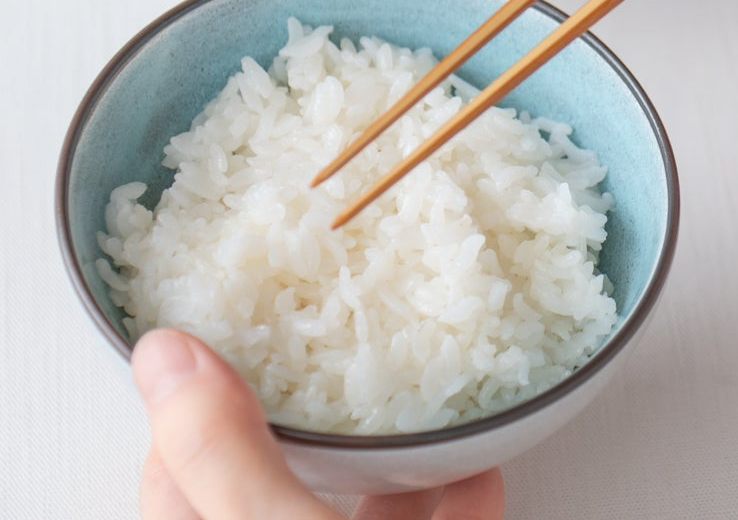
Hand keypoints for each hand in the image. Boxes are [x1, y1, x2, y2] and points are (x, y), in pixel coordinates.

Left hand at [132, 329, 504, 519]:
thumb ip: (222, 453)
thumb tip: (163, 353)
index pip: (172, 484)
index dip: (190, 406)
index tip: (226, 331)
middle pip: (270, 484)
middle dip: (300, 416)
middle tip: (321, 334)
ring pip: (360, 508)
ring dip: (387, 451)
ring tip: (407, 380)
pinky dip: (458, 489)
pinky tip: (480, 453)